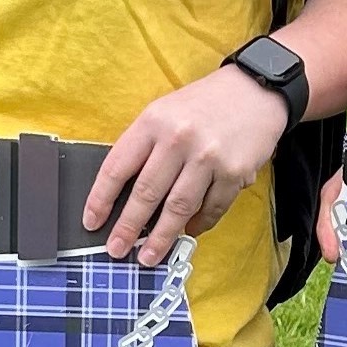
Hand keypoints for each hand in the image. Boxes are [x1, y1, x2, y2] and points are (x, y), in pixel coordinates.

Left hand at [87, 66, 291, 265]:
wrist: (255, 91)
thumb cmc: (204, 105)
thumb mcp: (164, 112)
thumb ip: (145, 147)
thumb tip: (123, 194)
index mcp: (153, 122)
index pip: (117, 167)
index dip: (100, 199)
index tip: (92, 222)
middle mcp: (179, 139)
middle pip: (146, 193)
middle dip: (128, 227)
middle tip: (117, 249)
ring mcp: (208, 157)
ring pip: (178, 208)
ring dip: (162, 237)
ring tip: (149, 256)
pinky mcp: (234, 172)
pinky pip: (211, 208)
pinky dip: (199, 224)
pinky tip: (189, 231)